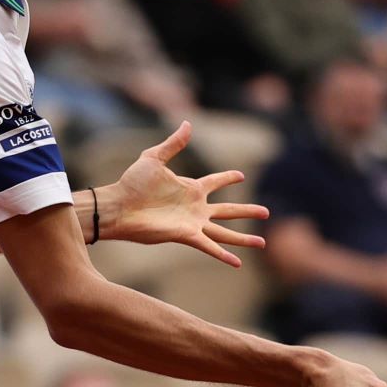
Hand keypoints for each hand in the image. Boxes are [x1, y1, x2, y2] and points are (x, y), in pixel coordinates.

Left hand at [97, 123, 268, 267]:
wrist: (119, 206)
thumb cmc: (132, 183)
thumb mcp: (154, 158)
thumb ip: (173, 143)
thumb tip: (188, 123)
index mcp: (190, 188)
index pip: (215, 182)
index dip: (228, 179)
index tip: (241, 176)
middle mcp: (195, 207)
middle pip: (228, 210)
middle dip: (247, 211)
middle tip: (267, 212)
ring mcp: (192, 223)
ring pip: (224, 232)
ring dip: (243, 238)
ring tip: (262, 243)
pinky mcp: (186, 235)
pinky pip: (209, 246)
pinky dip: (223, 254)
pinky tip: (238, 263)